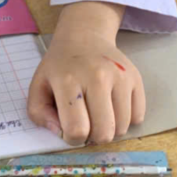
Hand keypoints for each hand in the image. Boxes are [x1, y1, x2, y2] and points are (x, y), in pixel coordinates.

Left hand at [26, 2, 144, 144]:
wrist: (84, 37)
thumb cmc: (60, 66)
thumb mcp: (38, 85)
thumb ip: (39, 114)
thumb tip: (60, 133)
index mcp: (68, 80)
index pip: (77, 129)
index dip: (72, 138)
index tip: (70, 128)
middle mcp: (97, 77)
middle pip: (104, 133)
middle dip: (93, 137)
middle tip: (86, 123)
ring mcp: (120, 77)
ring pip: (122, 128)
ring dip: (110, 129)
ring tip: (98, 113)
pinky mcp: (136, 78)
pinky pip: (138, 117)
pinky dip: (126, 119)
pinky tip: (113, 106)